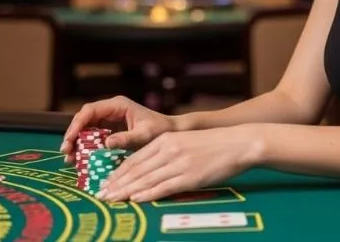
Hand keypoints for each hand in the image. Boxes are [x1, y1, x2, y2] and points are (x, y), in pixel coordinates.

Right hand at [60, 96, 174, 161]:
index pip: (90, 111)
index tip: (70, 139)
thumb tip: (105, 143)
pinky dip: (84, 147)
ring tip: (69, 159)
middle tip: (66, 152)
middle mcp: (111, 110)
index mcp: (118, 105)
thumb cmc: (160, 130)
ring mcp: (109, 120)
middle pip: (84, 119)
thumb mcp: (144, 135)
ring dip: (76, 143)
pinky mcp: (110, 130)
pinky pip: (92, 137)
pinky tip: (79, 160)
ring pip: (85, 129)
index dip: (77, 124)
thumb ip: (126, 138)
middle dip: (73, 135)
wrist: (171, 132)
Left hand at [98, 125, 259, 202]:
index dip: (117, 173)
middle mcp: (169, 150)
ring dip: (126, 191)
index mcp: (167, 139)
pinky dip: (148, 193)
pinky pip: (164, 186)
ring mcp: (180, 163)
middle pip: (136, 169)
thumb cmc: (214, 144)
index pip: (135, 158)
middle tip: (100, 196)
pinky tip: (136, 199)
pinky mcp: (191, 176)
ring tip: (111, 200)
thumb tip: (147, 170)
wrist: (239, 143)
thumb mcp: (186, 141)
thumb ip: (167, 152)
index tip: (105, 183)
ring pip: (146, 179)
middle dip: (116, 184)